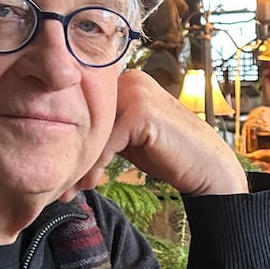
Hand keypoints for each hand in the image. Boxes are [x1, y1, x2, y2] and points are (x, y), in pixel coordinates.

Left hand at [72, 69, 247, 196]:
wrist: (207, 167)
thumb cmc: (168, 153)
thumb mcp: (129, 135)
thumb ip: (106, 129)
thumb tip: (66, 138)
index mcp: (126, 80)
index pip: (88, 108)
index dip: (75, 139)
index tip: (64, 169)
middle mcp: (131, 79)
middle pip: (88, 118)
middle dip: (76, 152)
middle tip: (62, 184)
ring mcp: (138, 93)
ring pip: (95, 132)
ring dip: (82, 163)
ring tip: (74, 188)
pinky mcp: (141, 112)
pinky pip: (108, 143)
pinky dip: (97, 166)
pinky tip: (94, 183)